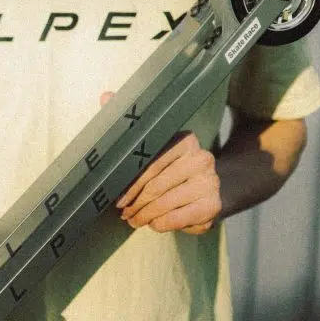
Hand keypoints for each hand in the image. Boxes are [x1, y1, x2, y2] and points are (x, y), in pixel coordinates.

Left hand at [100, 91, 220, 235]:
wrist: (205, 186)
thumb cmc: (170, 165)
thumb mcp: (153, 144)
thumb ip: (130, 124)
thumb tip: (106, 96)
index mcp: (185, 140)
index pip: (151, 162)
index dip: (130, 183)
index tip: (117, 198)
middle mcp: (201, 158)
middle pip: (157, 186)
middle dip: (136, 203)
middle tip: (123, 213)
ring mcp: (210, 182)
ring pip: (166, 204)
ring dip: (145, 216)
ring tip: (134, 220)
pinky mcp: (214, 205)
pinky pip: (179, 219)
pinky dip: (162, 224)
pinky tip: (155, 224)